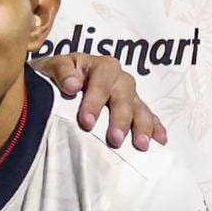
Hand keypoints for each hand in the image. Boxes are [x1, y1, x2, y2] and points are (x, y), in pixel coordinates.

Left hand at [31, 47, 171, 147]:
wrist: (57, 81)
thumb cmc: (55, 75)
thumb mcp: (51, 67)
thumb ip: (61, 72)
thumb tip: (73, 86)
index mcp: (100, 65)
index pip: (102, 80)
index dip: (96, 101)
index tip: (87, 122)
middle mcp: (118, 77)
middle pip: (124, 94)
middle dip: (121, 118)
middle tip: (115, 139)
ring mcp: (128, 93)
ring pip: (139, 106)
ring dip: (142, 125)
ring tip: (141, 145)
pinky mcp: (133, 107)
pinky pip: (148, 115)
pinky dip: (155, 126)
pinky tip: (160, 140)